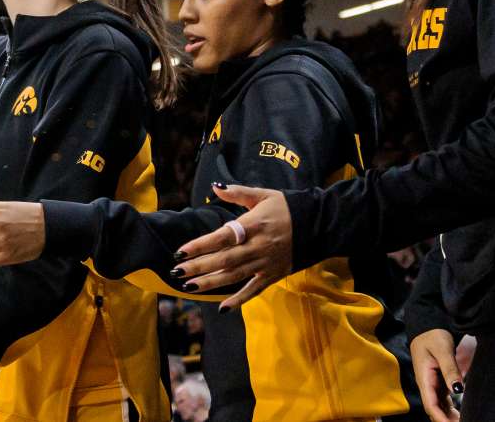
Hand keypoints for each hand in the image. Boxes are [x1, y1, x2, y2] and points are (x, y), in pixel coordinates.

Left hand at [173, 184, 292, 310]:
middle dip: (198, 267)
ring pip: (234, 276)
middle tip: (176, 273)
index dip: (200, 245)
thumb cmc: (286, 208)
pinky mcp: (273, 275)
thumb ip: (238, 192)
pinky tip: (222, 308)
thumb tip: (215, 187)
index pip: (221, 237)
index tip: (180, 252)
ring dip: (211, 283)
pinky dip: (239, 300)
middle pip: (224, 260)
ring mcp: (265, 263)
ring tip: (189, 287)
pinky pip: (254, 289)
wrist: (318, 224)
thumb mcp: (263, 195)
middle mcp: (258, 246)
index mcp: (253, 225)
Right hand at [411, 329, 463, 421]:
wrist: (427, 327)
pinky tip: (459, 415)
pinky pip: (442, 401)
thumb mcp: (442, 350)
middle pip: (434, 409)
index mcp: (424, 378)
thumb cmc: (433, 336)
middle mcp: (427, 384)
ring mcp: (432, 384)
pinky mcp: (437, 383)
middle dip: (446, 420)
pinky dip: (450, 410)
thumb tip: (457, 389)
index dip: (441, 418)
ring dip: (448, 417)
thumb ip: (450, 369)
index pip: (431, 404)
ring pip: (439, 407)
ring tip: (465, 421)